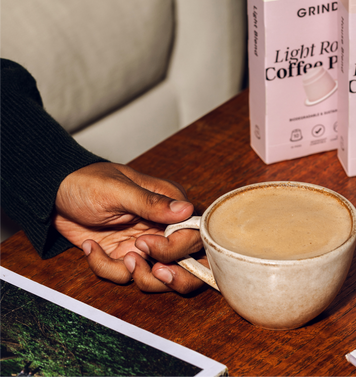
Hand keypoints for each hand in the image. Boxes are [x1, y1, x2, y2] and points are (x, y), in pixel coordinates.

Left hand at [54, 162, 205, 292]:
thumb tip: (187, 210)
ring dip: (138, 276)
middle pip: (187, 263)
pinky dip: (105, 267)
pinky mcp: (125, 256)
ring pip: (160, 278)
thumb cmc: (89, 182)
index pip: (193, 234)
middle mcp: (163, 227)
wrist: (55, 194)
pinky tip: (90, 247)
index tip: (147, 244)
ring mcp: (145, 244)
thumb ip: (152, 203)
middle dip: (171, 276)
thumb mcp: (118, 191)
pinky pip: (125, 276)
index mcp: (170, 204)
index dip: (177, 248)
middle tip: (145, 267)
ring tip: (119, 256)